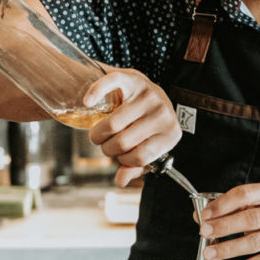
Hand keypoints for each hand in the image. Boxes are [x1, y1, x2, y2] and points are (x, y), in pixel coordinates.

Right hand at [84, 67, 181, 186]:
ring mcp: (149, 95)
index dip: (124, 159)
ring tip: (99, 133)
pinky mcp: (133, 78)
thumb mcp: (146, 147)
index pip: (139, 157)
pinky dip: (96, 92)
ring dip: (98, 134)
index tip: (120, 155)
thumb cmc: (146, 125)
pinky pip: (111, 84)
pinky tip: (88, 102)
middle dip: (108, 148)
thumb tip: (120, 182)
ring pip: (112, 124)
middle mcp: (163, 113)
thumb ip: (134, 167)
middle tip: (106, 143)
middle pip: (123, 142)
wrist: (148, 92)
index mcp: (171, 134)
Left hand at [198, 180, 259, 259]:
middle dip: (223, 226)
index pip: (245, 194)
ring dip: (227, 249)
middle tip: (204, 231)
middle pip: (249, 218)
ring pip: (252, 243)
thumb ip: (238, 206)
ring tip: (209, 253)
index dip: (222, 204)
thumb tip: (202, 214)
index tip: (205, 214)